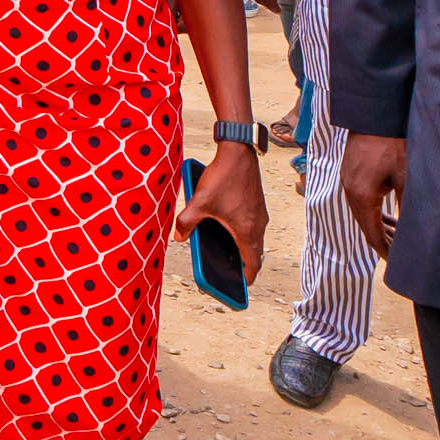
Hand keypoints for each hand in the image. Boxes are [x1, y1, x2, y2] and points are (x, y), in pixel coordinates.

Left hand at [176, 144, 268, 280]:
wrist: (239, 152)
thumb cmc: (223, 177)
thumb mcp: (199, 202)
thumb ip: (187, 222)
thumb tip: (178, 237)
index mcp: (247, 231)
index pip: (253, 264)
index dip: (246, 278)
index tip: (240, 287)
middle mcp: (258, 225)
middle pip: (255, 254)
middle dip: (243, 266)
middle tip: (231, 275)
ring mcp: (260, 214)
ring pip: (255, 240)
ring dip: (244, 250)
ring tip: (228, 256)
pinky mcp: (257, 204)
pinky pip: (253, 227)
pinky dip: (244, 235)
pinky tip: (228, 232)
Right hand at [341, 133, 407, 260]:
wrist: (374, 114)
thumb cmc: (392, 143)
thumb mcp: (407, 177)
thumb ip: (408, 207)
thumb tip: (415, 232)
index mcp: (361, 196)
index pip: (372, 234)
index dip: (386, 252)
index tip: (399, 265)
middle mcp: (350, 191)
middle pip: (366, 226)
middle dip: (385, 243)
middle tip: (402, 257)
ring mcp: (348, 181)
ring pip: (364, 214)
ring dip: (381, 227)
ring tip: (399, 239)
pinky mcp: (351, 173)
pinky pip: (362, 200)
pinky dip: (375, 212)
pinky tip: (389, 215)